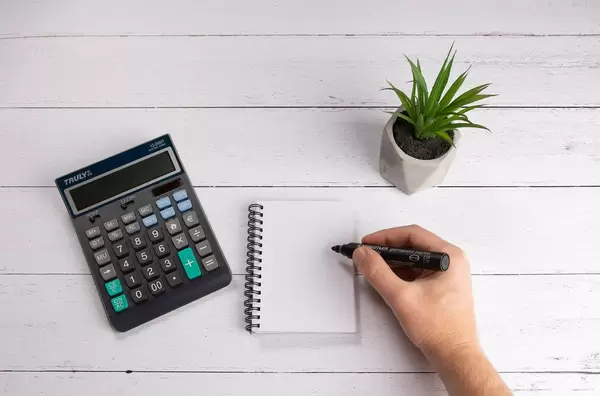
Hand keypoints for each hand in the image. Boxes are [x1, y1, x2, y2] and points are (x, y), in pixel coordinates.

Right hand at [352, 225, 477, 362]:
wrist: (455, 356)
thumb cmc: (440, 329)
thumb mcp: (401, 297)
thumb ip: (378, 273)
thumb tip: (363, 254)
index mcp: (449, 257)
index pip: (412, 234)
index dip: (385, 237)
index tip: (367, 243)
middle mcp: (451, 261)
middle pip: (413, 244)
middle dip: (387, 249)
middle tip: (366, 254)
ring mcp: (447, 274)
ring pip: (413, 258)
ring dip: (392, 261)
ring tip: (372, 267)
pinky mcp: (441, 286)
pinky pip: (417, 271)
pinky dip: (400, 272)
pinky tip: (385, 279)